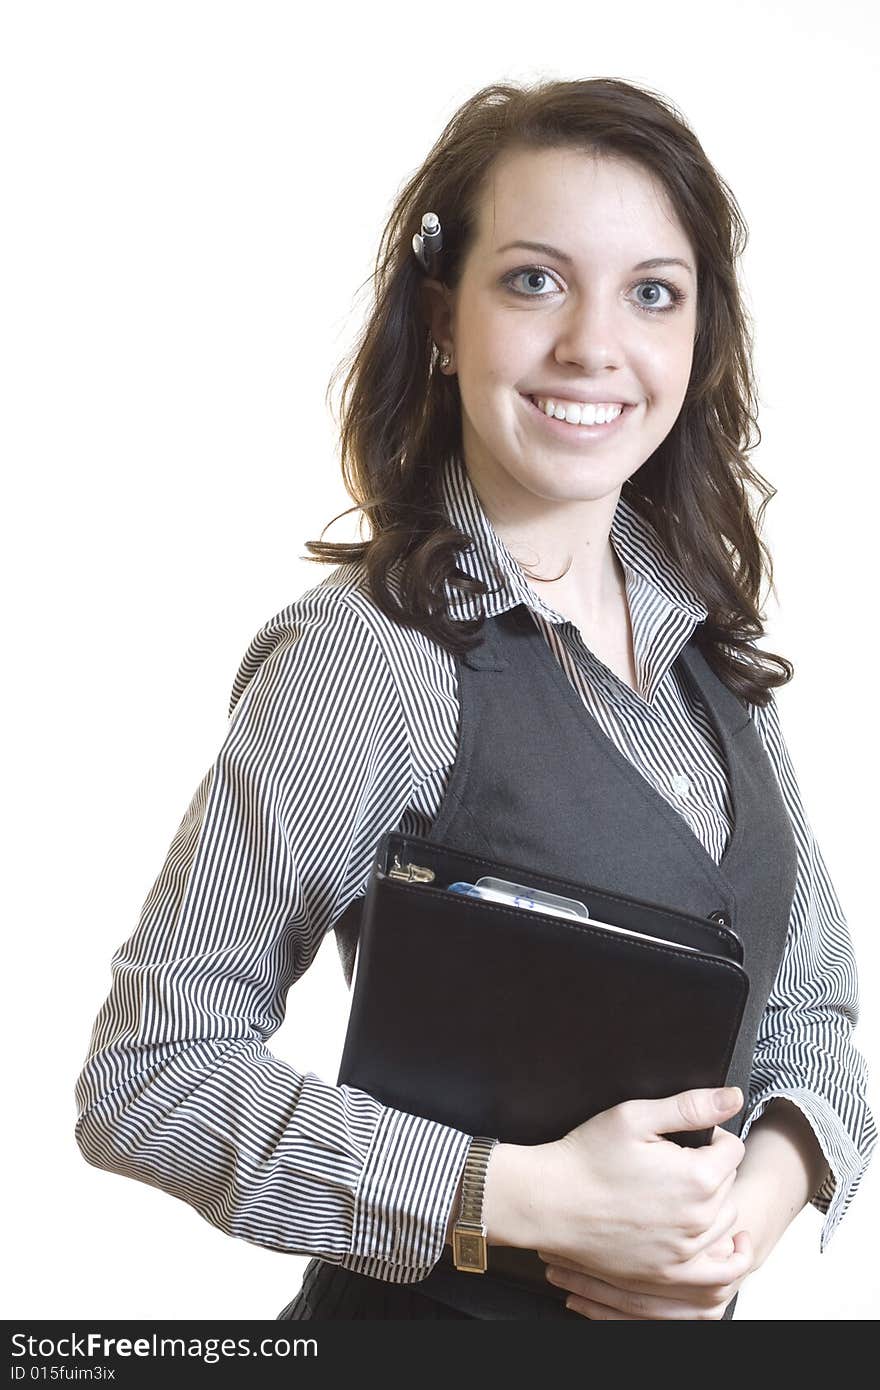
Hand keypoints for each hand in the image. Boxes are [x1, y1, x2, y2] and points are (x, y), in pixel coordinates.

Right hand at [521, 1086, 750, 1303]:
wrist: (550, 1202)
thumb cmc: (587, 1157)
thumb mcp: (635, 1116)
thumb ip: (691, 1106)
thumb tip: (733, 1097)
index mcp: (697, 1176)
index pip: (732, 1148)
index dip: (710, 1136)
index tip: (684, 1138)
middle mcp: (699, 1218)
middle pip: (729, 1183)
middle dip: (709, 1167)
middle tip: (673, 1161)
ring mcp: (685, 1251)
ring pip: (725, 1219)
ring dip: (712, 1202)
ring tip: (680, 1191)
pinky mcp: (670, 1273)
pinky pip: (720, 1271)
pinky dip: (728, 1255)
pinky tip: (725, 1243)